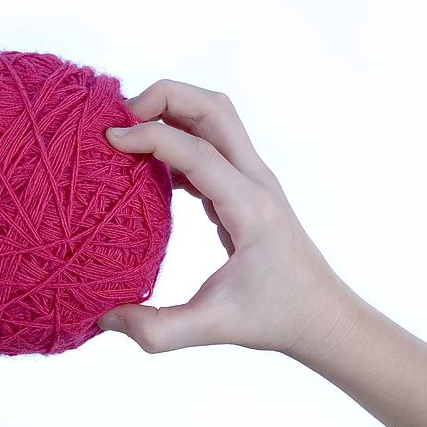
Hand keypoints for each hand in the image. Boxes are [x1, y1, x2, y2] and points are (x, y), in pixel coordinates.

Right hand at [98, 80, 359, 358]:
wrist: (322, 316)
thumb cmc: (276, 318)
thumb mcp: (215, 328)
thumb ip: (158, 329)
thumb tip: (104, 319)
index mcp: (250, 208)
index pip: (197, 150)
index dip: (150, 136)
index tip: (109, 141)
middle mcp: (255, 181)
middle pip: (213, 107)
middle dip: (164, 97)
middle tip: (118, 118)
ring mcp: (253, 180)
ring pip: (214, 117)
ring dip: (171, 110)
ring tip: (127, 132)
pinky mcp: (244, 187)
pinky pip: (209, 144)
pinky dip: (176, 138)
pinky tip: (147, 165)